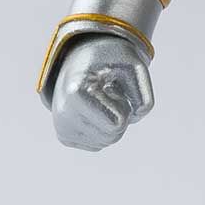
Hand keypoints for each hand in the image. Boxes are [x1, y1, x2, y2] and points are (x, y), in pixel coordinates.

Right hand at [50, 33, 153, 150]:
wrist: (85, 60)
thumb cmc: (111, 62)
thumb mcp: (134, 66)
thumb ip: (143, 92)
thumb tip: (137, 115)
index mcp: (76, 92)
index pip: (117, 123)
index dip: (125, 105)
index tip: (112, 86)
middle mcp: (63, 113)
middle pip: (112, 136)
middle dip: (121, 116)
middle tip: (110, 93)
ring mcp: (62, 127)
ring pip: (106, 142)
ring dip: (112, 122)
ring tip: (103, 99)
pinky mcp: (64, 136)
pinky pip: (98, 144)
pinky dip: (104, 128)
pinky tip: (96, 108)